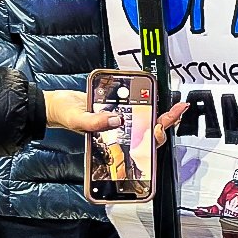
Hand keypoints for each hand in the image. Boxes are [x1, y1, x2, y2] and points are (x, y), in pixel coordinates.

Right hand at [44, 92, 187, 145]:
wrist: (59, 103)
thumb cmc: (66, 116)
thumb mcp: (78, 121)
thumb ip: (94, 123)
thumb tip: (115, 120)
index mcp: (116, 140)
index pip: (140, 144)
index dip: (155, 138)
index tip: (160, 127)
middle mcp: (123, 131)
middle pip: (150, 130)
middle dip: (167, 121)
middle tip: (179, 109)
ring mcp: (123, 118)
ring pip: (148, 118)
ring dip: (162, 111)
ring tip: (175, 104)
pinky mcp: (121, 105)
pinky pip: (137, 104)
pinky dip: (147, 99)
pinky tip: (153, 92)